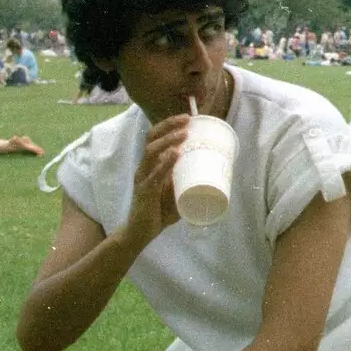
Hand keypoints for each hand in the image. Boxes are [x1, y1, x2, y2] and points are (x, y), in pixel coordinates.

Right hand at [124, 116, 190, 243]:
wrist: (140, 232)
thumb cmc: (158, 211)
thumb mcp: (175, 191)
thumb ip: (186, 180)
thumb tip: (211, 171)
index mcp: (150, 165)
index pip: (156, 138)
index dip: (169, 125)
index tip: (188, 117)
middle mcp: (144, 167)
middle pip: (152, 139)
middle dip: (169, 126)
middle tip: (187, 119)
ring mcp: (143, 178)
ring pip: (152, 152)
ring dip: (168, 141)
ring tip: (184, 134)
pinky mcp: (144, 192)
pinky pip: (154, 174)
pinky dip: (165, 163)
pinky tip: (174, 155)